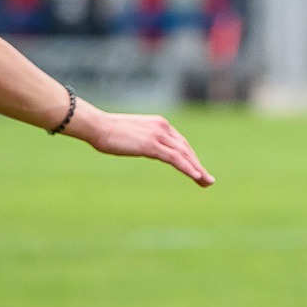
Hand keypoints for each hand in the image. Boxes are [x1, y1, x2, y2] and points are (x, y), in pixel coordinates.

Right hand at [74, 108, 215, 185]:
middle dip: (198, 165)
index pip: (181, 143)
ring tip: (206, 182)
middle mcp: (163, 127)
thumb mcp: (133, 135)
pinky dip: (187, 168)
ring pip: (184, 154)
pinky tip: (196, 176)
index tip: (198, 170)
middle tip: (208, 181)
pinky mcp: (152, 145)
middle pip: (186, 149)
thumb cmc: (109, 132)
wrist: (98, 126)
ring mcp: (158, 135)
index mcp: (159, 124)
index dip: (191, 157)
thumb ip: (145, 140)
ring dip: (197, 170)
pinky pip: (175, 158)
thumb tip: (147, 148)